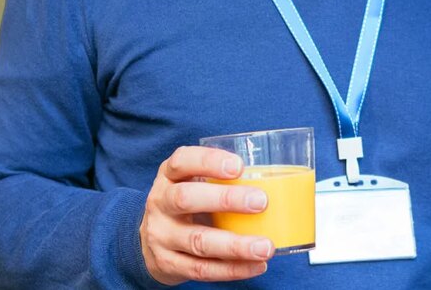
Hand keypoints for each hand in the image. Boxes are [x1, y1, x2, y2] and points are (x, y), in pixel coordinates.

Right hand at [139, 146, 276, 283]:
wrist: (150, 240)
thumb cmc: (188, 203)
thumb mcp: (195, 183)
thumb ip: (223, 180)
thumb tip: (280, 183)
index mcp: (169, 176)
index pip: (182, 161)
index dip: (209, 161)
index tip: (239, 166)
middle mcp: (160, 203)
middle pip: (186, 199)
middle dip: (226, 200)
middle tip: (261, 202)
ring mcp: (161, 235)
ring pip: (198, 241)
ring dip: (235, 245)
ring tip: (265, 246)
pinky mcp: (168, 263)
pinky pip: (201, 269)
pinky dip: (231, 269)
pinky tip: (255, 265)